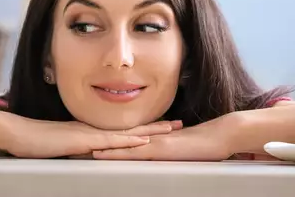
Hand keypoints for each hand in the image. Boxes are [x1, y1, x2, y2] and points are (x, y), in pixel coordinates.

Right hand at [5, 115, 182, 158]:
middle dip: (156, 127)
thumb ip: (78, 149)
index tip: (163, 125)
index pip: (124, 129)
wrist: (19, 134)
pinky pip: (110, 142)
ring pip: (126, 133)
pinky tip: (142, 143)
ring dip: (149, 132)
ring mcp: (90, 134)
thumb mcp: (63, 147)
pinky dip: (128, 142)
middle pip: (131, 128)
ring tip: (170, 130)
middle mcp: (94, 129)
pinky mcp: (83, 141)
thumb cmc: (36, 142)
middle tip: (178, 124)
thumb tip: (90, 154)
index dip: (144, 127)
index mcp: (92, 130)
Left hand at [92, 113, 236, 160]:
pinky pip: (133, 152)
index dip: (107, 141)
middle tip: (75, 144)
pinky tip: (102, 154)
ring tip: (79, 148)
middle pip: (117, 141)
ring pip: (120, 145)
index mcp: (152, 139)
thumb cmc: (203, 146)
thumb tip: (155, 157)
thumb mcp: (179, 151)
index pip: (124, 139)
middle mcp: (149, 139)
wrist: (219, 137)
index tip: (88, 143)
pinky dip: (116, 152)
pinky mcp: (158, 150)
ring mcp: (152, 143)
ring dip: (100, 147)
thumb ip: (165, 152)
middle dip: (97, 143)